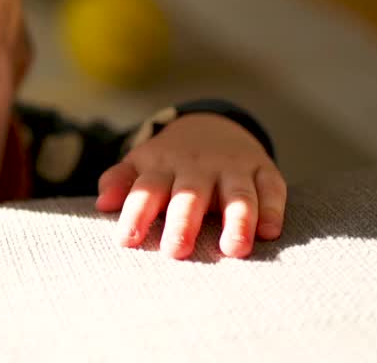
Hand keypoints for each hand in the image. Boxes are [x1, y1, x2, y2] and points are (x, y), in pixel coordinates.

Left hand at [95, 113, 286, 258]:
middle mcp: (198, 167)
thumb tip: (102, 203)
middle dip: (183, 222)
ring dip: (237, 220)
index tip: (127, 241)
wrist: (212, 125)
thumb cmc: (171, 161)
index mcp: (163, 166)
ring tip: (233, 249)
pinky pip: (272, 188)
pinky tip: (270, 232)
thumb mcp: (142, 164)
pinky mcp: (263, 170)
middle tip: (176, 251)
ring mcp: (233, 168)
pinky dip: (273, 209)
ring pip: (237, 193)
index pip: (146, 190)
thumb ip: (119, 182)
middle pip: (190, 194)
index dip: (136, 214)